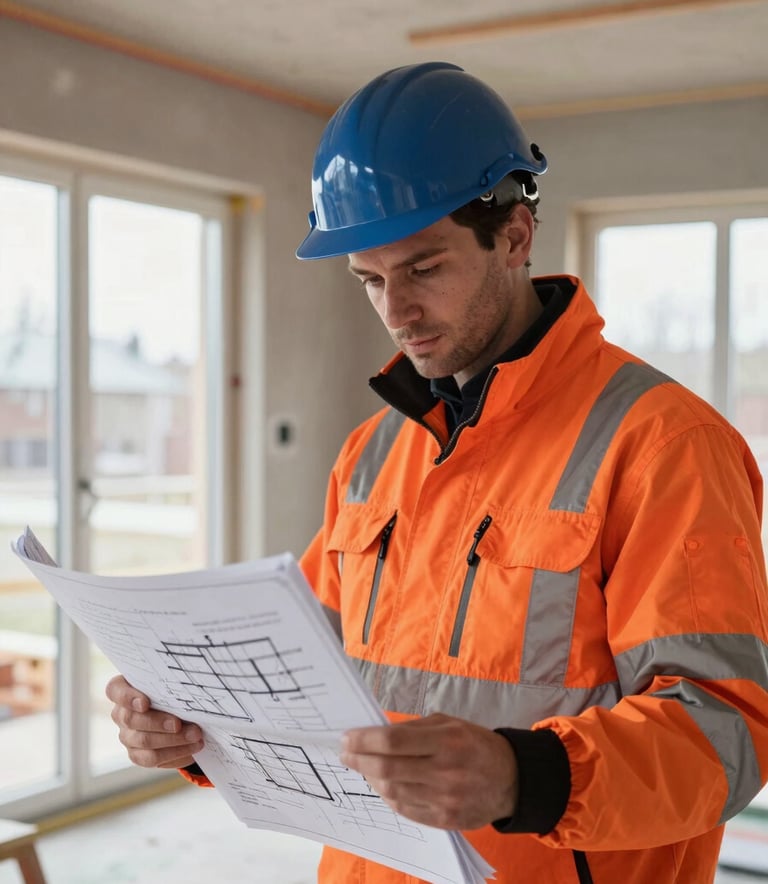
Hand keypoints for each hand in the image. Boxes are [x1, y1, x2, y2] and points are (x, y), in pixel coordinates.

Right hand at [106, 674, 203, 768]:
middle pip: (131, 719)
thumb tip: (189, 689)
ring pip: (144, 740)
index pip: (115, 690)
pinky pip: (152, 758)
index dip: (127, 697)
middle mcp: (121, 713)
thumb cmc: (175, 692)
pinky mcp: (137, 754)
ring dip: (173, 739)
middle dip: (158, 722)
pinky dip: (175, 752)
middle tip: (179, 723)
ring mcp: (127, 736)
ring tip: (195, 735)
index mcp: (124, 689)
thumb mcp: (173, 684)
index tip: (144, 703)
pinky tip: (192, 746)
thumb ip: (173, 684)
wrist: (183, 715)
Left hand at [339, 712, 517, 829]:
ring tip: (363, 767)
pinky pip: (404, 809)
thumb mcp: (449, 723)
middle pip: (388, 769)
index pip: (393, 741)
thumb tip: (376, 734)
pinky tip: (383, 783)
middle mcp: (445, 771)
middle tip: (346, 753)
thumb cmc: (475, 744)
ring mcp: (444, 799)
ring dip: (371, 778)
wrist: (511, 780)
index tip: (347, 737)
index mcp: (446, 740)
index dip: (364, 740)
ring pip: (392, 791)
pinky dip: (388, 795)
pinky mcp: (443, 820)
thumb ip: (414, 729)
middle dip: (359, 760)